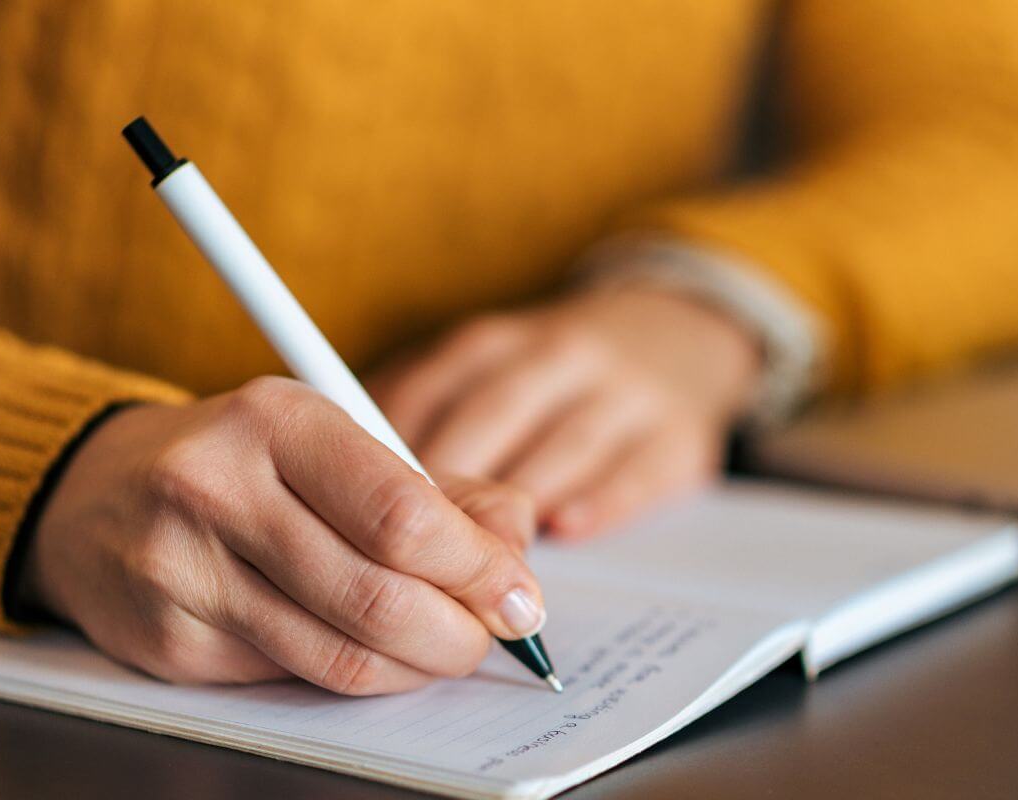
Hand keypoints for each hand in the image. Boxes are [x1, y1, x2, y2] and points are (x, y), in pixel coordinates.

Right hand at [17, 377, 543, 694]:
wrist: (96, 493)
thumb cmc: (243, 461)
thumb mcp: (337, 441)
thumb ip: (438, 488)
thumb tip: (514, 545)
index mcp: (277, 420)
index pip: (402, 514)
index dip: (478, 568)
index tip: (519, 594)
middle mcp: (219, 489)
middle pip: (378, 594)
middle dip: (459, 631)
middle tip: (491, 635)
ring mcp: (184, 571)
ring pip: (340, 654)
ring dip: (417, 665)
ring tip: (444, 647)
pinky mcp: (169, 642)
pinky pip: (295, 679)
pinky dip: (358, 675)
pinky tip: (373, 651)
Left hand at [371, 287, 759, 538]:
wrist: (674, 336)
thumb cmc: (549, 376)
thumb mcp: (484, 371)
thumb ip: (421, 415)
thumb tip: (340, 481)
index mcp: (493, 343)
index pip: (429, 393)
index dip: (390, 455)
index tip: (357, 509)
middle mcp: (557, 356)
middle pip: (492, 418)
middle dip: (450, 488)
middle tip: (413, 553)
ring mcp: (624, 393)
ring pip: (562, 445)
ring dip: (518, 503)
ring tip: (481, 561)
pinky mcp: (677, 435)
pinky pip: (636, 470)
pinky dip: (599, 501)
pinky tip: (565, 529)